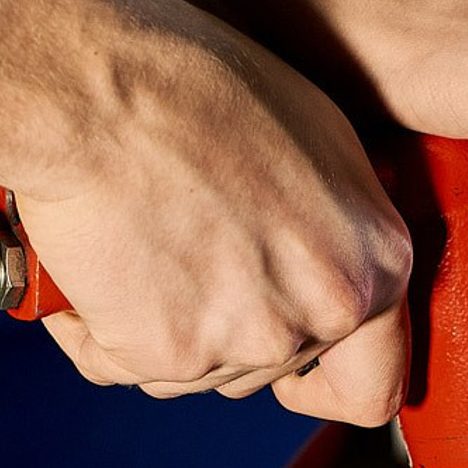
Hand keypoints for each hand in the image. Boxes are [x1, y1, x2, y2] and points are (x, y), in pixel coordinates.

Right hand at [10, 0, 412, 426]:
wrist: (93, 87)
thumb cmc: (194, 86)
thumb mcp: (314, 139)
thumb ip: (338, 230)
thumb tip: (323, 266)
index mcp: (377, 264)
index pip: (375, 382)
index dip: (329, 381)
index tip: (298, 380)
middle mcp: (324, 313)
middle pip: (275, 368)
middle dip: (231, 330)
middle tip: (187, 253)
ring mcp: (247, 342)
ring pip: (200, 372)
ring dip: (164, 327)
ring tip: (137, 239)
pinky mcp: (168, 356)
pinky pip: (122, 365)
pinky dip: (95, 329)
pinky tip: (90, 263)